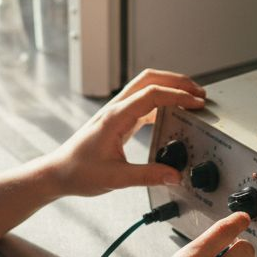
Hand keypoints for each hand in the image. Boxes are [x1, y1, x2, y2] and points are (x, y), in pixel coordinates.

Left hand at [42, 69, 205, 197]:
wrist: (57, 173)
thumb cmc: (78, 172)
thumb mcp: (116, 178)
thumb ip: (147, 176)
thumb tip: (174, 175)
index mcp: (115, 117)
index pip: (152, 94)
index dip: (177, 96)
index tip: (196, 103)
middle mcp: (116, 109)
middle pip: (150, 79)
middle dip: (177, 81)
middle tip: (198, 92)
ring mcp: (117, 112)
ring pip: (146, 87)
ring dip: (169, 88)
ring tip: (190, 99)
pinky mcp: (118, 120)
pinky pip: (143, 102)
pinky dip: (161, 102)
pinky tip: (172, 114)